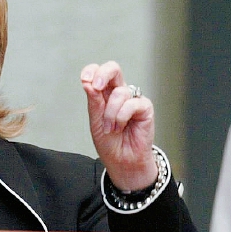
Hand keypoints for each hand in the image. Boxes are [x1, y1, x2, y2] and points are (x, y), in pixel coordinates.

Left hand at [80, 61, 158, 190]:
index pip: (98, 73)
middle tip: (97, 87)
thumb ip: (94, 101)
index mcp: (104, 94)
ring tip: (110, 128)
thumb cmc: (109, 143)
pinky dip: (122, 117)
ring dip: (110, 113)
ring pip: (120, 93)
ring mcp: (133, 100)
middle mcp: (119, 94)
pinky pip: (131, 104)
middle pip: (114, 69)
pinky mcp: (145, 108)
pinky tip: (121, 127)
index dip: (91, 71)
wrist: (122, 161)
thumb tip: (88, 82)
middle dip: (104, 74)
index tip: (85, 80)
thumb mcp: (95, 120)